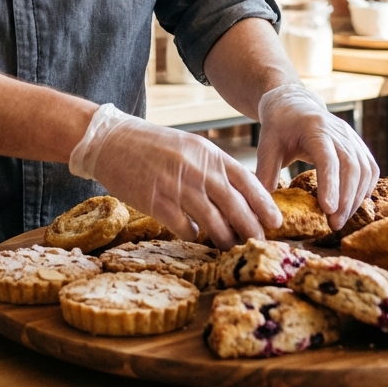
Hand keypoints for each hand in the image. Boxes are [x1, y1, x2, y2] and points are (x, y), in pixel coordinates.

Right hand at [69, 104, 281, 248]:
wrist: (111, 140)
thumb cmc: (154, 146)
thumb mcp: (191, 147)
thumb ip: (215, 168)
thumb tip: (242, 194)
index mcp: (209, 153)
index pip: (247, 181)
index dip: (264, 204)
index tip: (276, 222)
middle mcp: (196, 169)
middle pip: (235, 205)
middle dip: (251, 228)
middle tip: (258, 243)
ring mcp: (175, 186)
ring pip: (212, 221)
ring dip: (224, 238)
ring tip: (230, 247)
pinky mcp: (155, 202)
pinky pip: (184, 227)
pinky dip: (193, 235)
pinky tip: (194, 237)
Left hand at [255, 84, 378, 230]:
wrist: (295, 105)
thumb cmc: (280, 127)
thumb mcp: (267, 145)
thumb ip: (266, 171)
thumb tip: (264, 204)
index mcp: (314, 127)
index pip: (327, 157)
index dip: (330, 184)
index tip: (328, 209)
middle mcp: (338, 131)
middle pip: (351, 167)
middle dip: (346, 199)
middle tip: (334, 225)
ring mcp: (352, 138)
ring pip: (364, 170)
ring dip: (356, 198)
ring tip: (340, 221)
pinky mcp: (359, 145)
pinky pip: (370, 169)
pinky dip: (365, 189)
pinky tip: (353, 206)